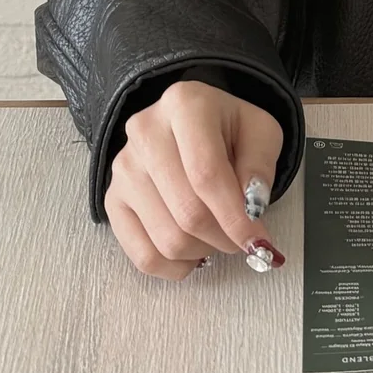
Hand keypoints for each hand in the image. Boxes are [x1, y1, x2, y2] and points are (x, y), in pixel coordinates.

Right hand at [105, 79, 283, 280]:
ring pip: (167, 239)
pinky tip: (193, 253)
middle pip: (187, 211)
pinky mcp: (113, 199)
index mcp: (185, 104)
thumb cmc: (228, 129)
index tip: (258, 241)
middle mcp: (145, 132)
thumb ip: (259, 165)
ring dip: (203, 251)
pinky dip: (174, 267)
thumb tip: (252, 210)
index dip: (235, 217)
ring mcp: (124, 168)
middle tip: (242, 239)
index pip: (206, 173)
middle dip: (223, 237)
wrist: (191, 124)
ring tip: (217, 234)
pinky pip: (142, 255)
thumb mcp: (259, 131)